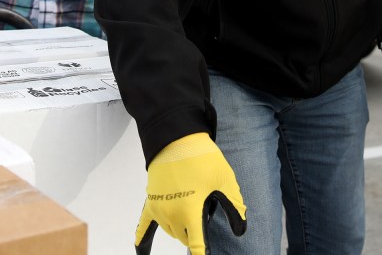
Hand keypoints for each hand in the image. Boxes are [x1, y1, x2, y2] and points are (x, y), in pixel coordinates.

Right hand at [136, 132, 246, 254]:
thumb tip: (240, 231)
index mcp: (191, 211)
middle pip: (185, 236)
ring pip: (171, 231)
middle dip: (196, 229)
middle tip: (205, 206)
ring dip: (181, 227)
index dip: (202, 254)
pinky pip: (143, 226)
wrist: (176, 139)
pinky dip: (142, 241)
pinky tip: (141, 253)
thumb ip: (235, 208)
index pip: (197, 245)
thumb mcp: (225, 181)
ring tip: (191, 204)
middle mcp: (172, 214)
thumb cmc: (203, 160)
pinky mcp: (151, 201)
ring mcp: (158, 209)